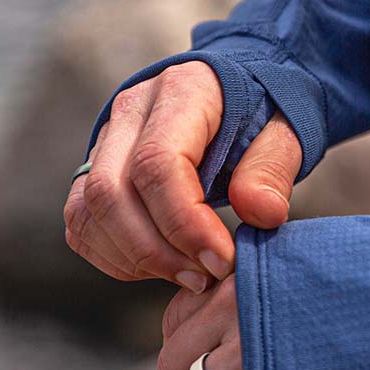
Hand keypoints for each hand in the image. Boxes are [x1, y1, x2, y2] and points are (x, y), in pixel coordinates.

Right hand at [63, 61, 301, 290]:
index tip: (220, 262)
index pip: (157, 163)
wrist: (240, 92)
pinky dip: (116, 258)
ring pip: (88, 212)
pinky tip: (162, 267)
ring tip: (189, 276)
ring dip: (134, 260)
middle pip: (111, 192)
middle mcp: (131, 111)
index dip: (184, 223)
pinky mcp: (94, 169)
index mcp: (182, 91)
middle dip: (155, 252)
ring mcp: (105, 140)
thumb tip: (261, 214)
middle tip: (204, 279)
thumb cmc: (264, 112)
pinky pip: (82, 224)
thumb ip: (272, 168)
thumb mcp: (287, 130)